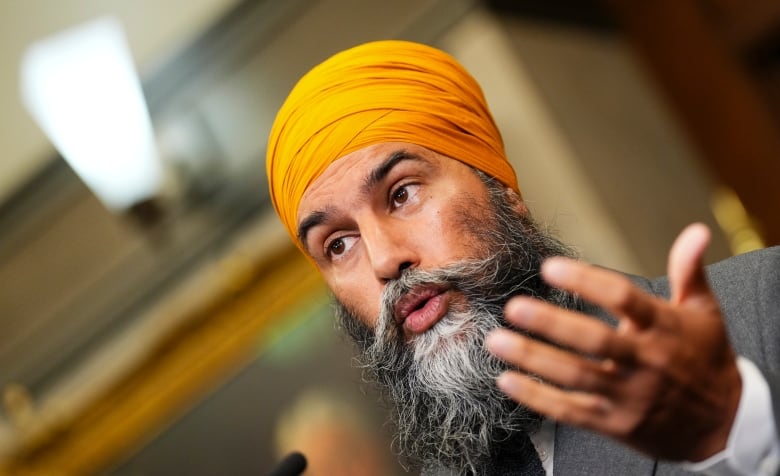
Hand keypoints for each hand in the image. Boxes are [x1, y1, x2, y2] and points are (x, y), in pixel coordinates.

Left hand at [485, 223, 741, 460]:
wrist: (724, 426)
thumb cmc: (707, 360)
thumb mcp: (706, 313)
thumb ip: (690, 271)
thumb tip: (695, 231)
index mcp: (665, 328)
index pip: (623, 298)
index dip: (586, 281)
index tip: (549, 267)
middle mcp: (646, 362)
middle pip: (593, 340)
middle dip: (550, 323)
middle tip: (513, 308)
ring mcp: (630, 397)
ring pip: (575, 376)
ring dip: (532, 358)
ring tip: (496, 341)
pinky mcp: (616, 425)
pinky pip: (570, 411)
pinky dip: (536, 398)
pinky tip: (507, 381)